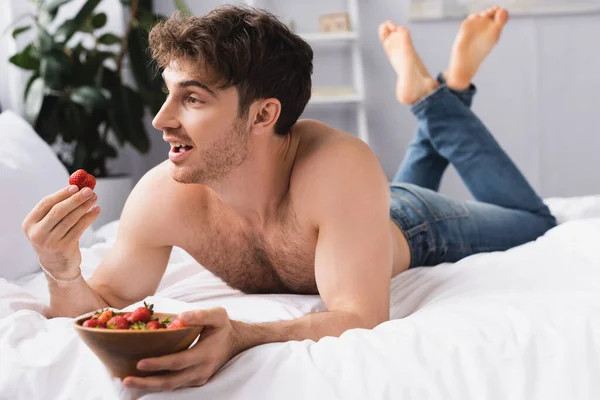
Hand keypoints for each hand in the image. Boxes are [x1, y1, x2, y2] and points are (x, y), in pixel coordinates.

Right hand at [22, 185, 99, 279]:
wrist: (57, 265)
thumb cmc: (54, 237)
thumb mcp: (48, 224)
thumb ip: (58, 207)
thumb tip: (78, 187)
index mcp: (30, 224)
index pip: (45, 204)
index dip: (61, 194)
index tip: (76, 186)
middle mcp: (37, 234)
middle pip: (58, 211)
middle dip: (75, 199)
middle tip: (89, 190)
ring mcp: (50, 242)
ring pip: (71, 219)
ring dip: (84, 207)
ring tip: (94, 198)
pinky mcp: (64, 248)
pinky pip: (79, 229)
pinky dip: (89, 217)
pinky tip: (96, 210)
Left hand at [123, 307, 240, 390]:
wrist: (236, 342)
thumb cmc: (223, 326)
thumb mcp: (217, 314)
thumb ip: (200, 315)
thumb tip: (180, 317)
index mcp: (205, 354)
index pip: (178, 362)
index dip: (159, 364)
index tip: (140, 363)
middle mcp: (201, 370)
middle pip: (171, 382)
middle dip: (148, 382)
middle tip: (126, 380)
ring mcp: (199, 378)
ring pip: (172, 386)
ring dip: (150, 385)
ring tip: (129, 381)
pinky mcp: (196, 381)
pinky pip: (176, 385)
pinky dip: (158, 383)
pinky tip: (144, 379)